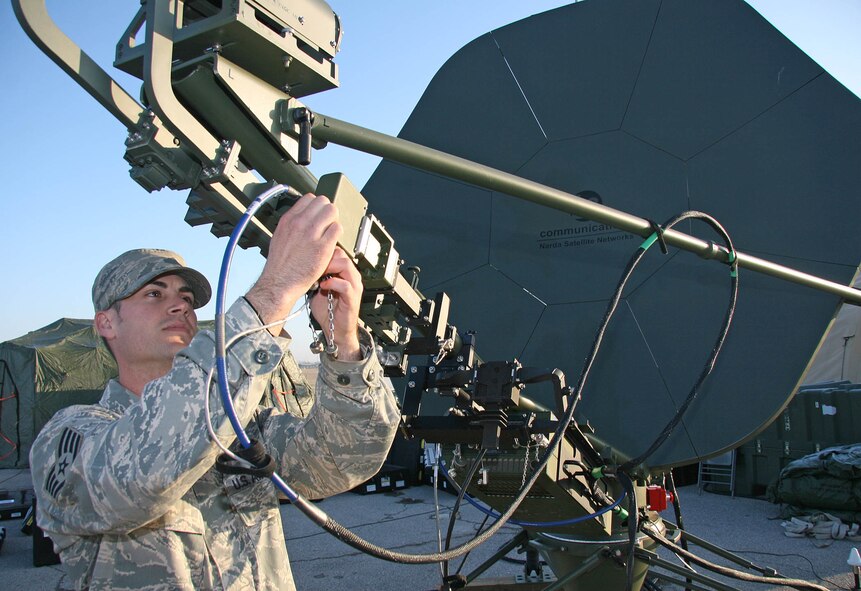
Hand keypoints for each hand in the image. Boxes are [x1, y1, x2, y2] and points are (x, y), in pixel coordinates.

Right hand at [247, 194, 341, 333]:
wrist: (279, 283)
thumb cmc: (279, 265)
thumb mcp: (280, 236)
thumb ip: (292, 224)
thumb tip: (303, 217)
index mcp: (289, 220)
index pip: (310, 198)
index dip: (317, 206)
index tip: (318, 215)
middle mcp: (300, 224)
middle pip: (323, 202)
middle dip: (327, 212)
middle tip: (326, 223)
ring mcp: (312, 234)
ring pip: (332, 212)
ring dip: (333, 221)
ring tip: (329, 232)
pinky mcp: (323, 247)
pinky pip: (337, 229)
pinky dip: (337, 234)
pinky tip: (331, 241)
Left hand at [310, 247, 362, 360]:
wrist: (335, 329)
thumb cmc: (327, 310)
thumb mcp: (318, 288)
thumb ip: (316, 275)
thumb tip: (303, 264)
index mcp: (344, 272)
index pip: (337, 252)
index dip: (323, 253)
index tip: (310, 259)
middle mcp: (351, 276)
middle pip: (341, 255)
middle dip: (325, 258)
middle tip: (313, 266)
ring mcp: (354, 286)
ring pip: (346, 265)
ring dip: (329, 268)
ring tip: (319, 275)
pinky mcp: (353, 297)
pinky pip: (346, 285)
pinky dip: (333, 283)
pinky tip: (323, 287)